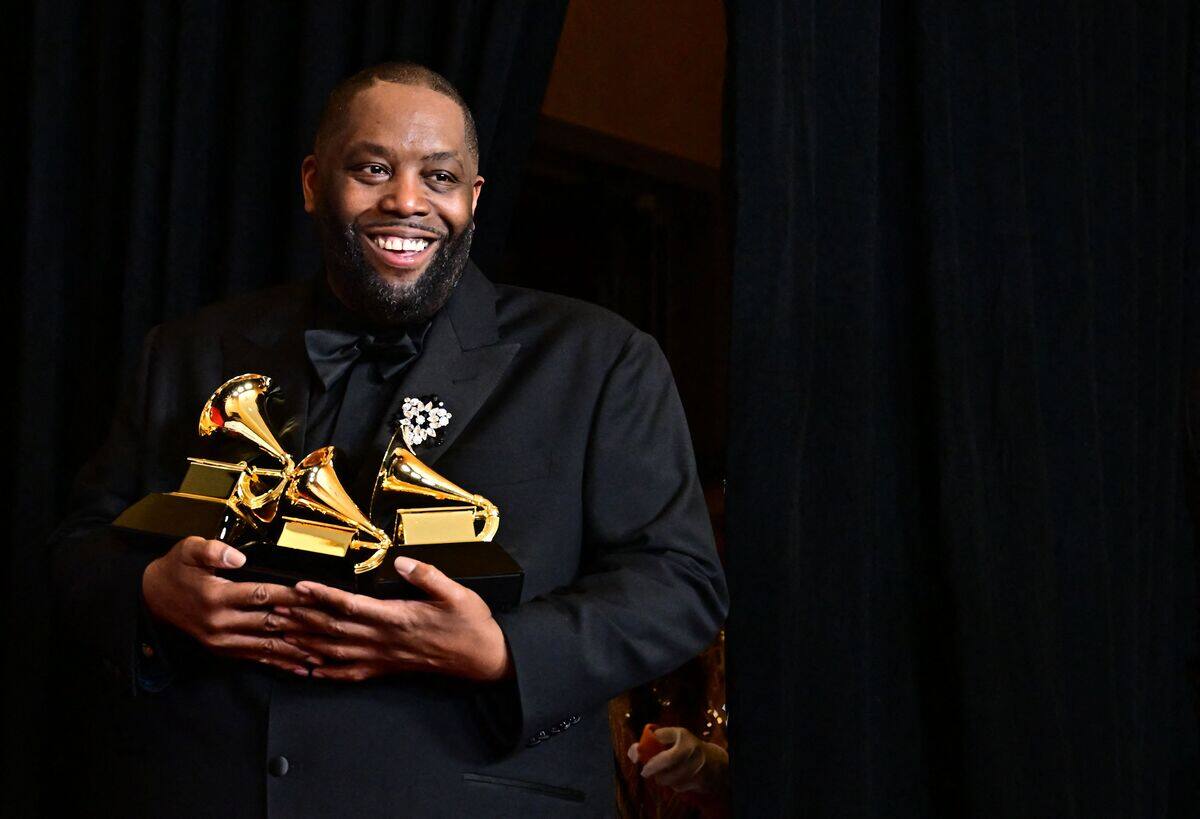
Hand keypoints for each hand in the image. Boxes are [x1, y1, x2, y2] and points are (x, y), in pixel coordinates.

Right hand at [141, 536, 318, 674]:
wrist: (150, 598)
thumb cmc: (175, 569)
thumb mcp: (188, 550)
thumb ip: (213, 551)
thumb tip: (239, 556)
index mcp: (216, 596)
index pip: (262, 595)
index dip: (290, 596)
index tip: (315, 596)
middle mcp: (220, 622)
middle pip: (269, 624)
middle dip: (302, 627)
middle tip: (330, 630)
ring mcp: (220, 640)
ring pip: (265, 647)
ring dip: (294, 652)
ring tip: (322, 655)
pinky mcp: (221, 650)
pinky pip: (254, 658)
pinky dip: (277, 663)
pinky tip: (297, 668)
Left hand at [270, 556, 512, 682]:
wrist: (482, 658)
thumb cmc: (470, 624)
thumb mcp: (456, 592)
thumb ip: (427, 575)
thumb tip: (402, 561)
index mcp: (397, 618)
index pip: (351, 605)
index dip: (323, 595)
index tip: (300, 586)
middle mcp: (384, 640)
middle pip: (332, 629)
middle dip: (300, 618)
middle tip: (273, 608)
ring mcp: (383, 658)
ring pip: (334, 652)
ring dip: (304, 642)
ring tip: (279, 633)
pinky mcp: (386, 669)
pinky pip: (349, 673)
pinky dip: (325, 672)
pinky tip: (307, 669)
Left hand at [627, 726, 728, 794]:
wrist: (714, 760)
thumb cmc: (690, 745)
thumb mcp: (677, 734)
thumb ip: (658, 736)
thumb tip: (636, 748)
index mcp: (686, 742)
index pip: (667, 758)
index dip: (653, 765)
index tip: (644, 770)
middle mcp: (693, 757)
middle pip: (667, 775)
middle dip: (657, 775)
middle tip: (650, 772)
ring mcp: (698, 772)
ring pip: (672, 783)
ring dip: (665, 780)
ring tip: (665, 773)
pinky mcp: (700, 783)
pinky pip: (680, 788)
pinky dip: (675, 785)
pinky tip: (677, 778)